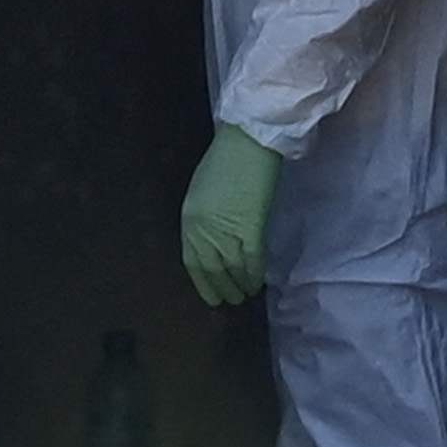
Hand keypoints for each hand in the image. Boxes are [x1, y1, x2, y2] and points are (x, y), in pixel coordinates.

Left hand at [178, 125, 283, 307]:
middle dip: (221, 288)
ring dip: (239, 286)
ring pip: (232, 270)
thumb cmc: (223, 162)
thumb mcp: (200, 193)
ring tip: (245, 296)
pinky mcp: (251, 230)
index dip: (202, 282)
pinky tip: (258, 284)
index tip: (210, 296)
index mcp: (188, 221)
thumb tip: (214, 238)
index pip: (192, 261)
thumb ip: (203, 219)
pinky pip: (253, 261)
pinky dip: (255, 274)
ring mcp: (226, 232)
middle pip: (212, 269)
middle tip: (230, 301)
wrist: (245, 144)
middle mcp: (203, 231)